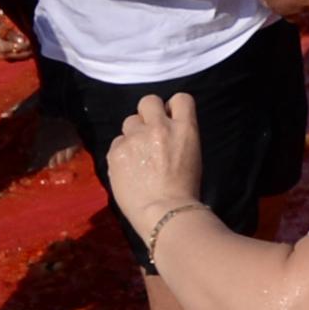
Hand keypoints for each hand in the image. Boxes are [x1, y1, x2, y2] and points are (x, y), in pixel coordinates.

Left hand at [106, 92, 204, 233]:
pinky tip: (128, 167)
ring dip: (133, 133)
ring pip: (129, 122)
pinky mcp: (116, 152)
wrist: (164, 211)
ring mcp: (135, 138)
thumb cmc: (185, 187)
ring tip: (137, 153)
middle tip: (149, 130)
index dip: (173, 107)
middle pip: (148, 101)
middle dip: (148, 113)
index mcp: (184, 127)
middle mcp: (159, 127)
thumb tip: (166, 129)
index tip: (170, 119)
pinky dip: (122, 151)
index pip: (180, 98)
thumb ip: (178, 134)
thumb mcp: (192, 153)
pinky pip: (117, 142)